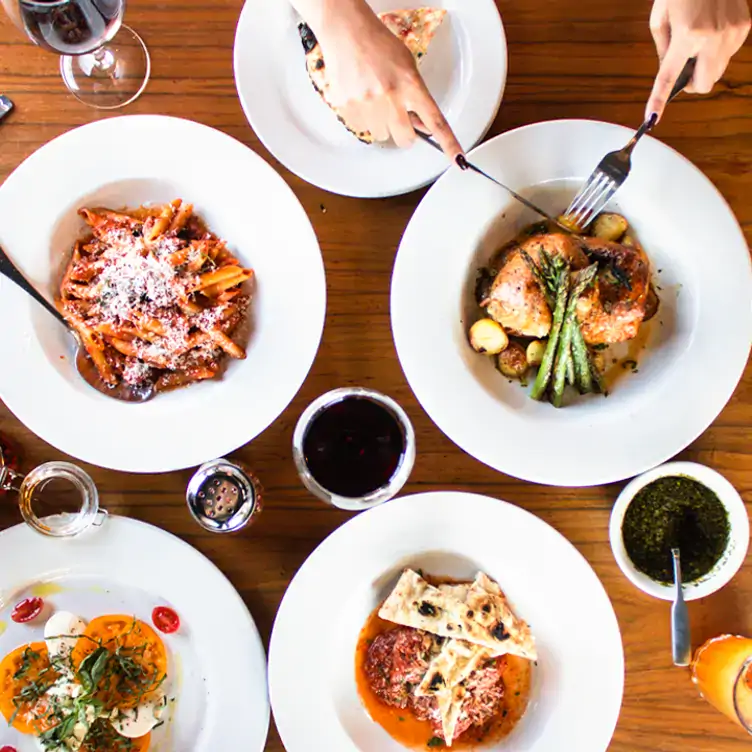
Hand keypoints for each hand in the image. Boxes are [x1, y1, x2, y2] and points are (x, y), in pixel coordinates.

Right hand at [312, 0, 462, 160]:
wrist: (347, 31)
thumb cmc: (379, 45)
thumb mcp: (407, 66)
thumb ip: (416, 97)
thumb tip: (423, 125)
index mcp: (410, 84)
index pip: (435, 120)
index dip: (448, 143)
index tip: (458, 158)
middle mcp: (391, 96)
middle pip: (405, 139)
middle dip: (404, 133)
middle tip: (398, 116)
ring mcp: (368, 104)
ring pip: (382, 135)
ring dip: (381, 124)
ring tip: (375, 98)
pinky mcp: (349, 107)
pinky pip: (361, 128)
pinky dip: (363, 118)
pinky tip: (361, 96)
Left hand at [646, 0, 750, 120]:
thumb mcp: (661, 16)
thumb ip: (663, 48)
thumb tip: (669, 72)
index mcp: (687, 34)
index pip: (669, 77)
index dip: (658, 100)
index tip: (651, 118)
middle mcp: (713, 37)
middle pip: (703, 85)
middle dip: (692, 83)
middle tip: (683, 68)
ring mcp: (732, 32)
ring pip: (717, 71)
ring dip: (705, 65)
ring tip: (698, 39)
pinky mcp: (744, 27)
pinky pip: (728, 54)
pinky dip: (717, 50)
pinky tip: (712, 29)